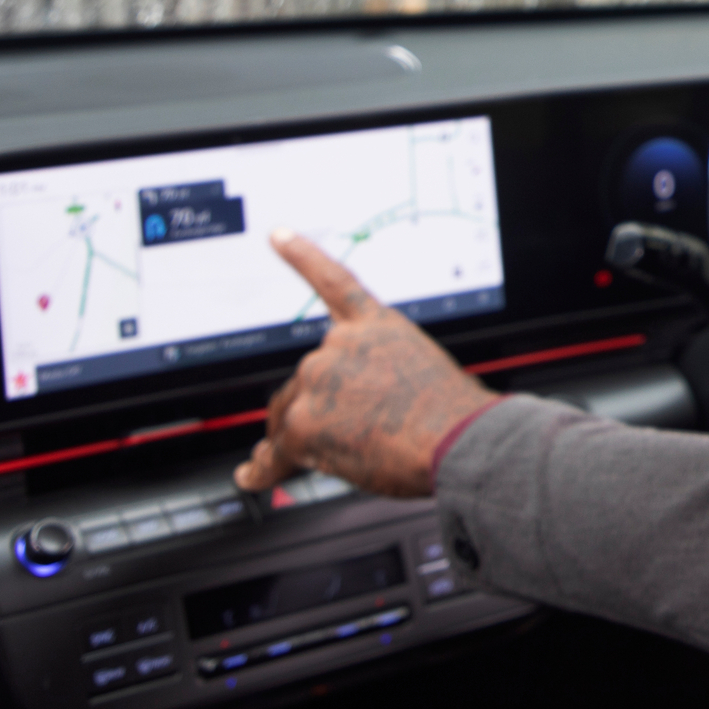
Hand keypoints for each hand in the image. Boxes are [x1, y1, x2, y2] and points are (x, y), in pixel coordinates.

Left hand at [233, 228, 498, 498]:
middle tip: (356, 435)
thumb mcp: (423, 371)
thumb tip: (347, 417)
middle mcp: (339, 345)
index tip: (278, 234)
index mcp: (376, 325)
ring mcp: (318, 381)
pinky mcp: (305, 423)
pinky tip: (249, 474)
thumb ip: (380, 376)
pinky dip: (260, 469)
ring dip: (310, 442)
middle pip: (305, 381)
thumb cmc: (455, 414)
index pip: (333, 281)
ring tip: (358, 457)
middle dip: (318, 410)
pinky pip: (273, 450)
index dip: (301, 255)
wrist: (459, 437)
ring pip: (292, 419)